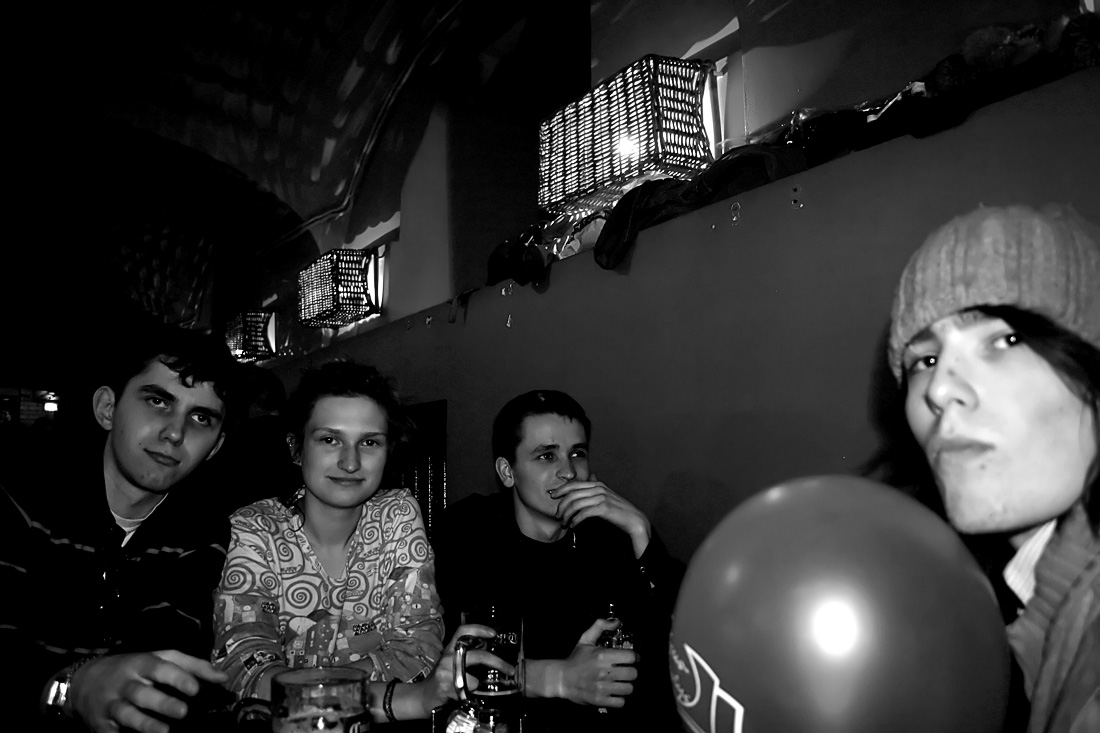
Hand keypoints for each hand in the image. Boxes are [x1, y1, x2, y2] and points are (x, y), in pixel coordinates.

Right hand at [69, 650, 227, 732]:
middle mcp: (126, 683)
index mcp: (142, 664)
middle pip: (143, 693)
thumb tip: (223, 678)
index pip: (161, 668)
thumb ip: (192, 666)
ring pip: (127, 714)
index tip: (195, 688)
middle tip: (183, 712)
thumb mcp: (160, 658)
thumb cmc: (133, 668)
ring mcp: (111, 704)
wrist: (83, 680)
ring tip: (164, 732)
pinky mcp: (100, 724)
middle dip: (162, 703)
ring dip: (145, 724)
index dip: (178, 677)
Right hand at [416, 624, 515, 714]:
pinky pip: (463, 689)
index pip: (463, 631)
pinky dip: (468, 693)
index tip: (494, 634)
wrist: (423, 696)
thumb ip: (468, 658)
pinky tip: (465, 696)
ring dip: (478, 684)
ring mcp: (444, 671)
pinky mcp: (443, 685)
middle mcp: (448, 657)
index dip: (479, 629)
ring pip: (471, 676)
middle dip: (496, 662)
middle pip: (477, 655)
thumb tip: (494, 657)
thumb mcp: (453, 664)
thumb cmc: (443, 679)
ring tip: (479, 688)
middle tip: (510, 669)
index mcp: (451, 649)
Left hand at [550, 472, 651, 557]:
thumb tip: (592, 475)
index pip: (574, 484)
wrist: (633, 519)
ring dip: (567, 515)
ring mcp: (601, 497)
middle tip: (558, 515)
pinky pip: (583, 513)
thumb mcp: (607, 494)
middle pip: (572, 494)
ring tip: (565, 523)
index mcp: (597, 484)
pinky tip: (573, 525)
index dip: (561, 490)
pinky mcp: (603, 508)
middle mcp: (598, 488)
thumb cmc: (619, 509)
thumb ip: (597, 486)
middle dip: (561, 505)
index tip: (553, 496)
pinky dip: (575, 520)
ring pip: (575, 504)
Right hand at [551, 618, 636, 707]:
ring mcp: (602, 688)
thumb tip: (616, 621)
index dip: (634, 657)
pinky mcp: (600, 700)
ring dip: (626, 685)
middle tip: (625, 671)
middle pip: (633, 674)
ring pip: (629, 688)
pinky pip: (621, 702)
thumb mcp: (585, 640)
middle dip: (631, 671)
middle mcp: (604, 672)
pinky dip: (619, 698)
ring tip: (620, 682)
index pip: (631, 657)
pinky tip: (614, 692)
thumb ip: (600, 626)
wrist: (562, 679)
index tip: (632, 659)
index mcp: (602, 656)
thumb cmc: (576, 660)